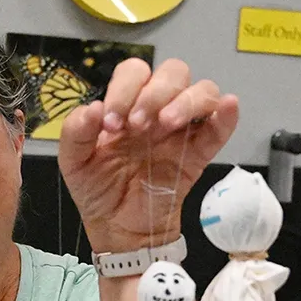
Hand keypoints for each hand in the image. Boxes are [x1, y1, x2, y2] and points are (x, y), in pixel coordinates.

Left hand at [57, 58, 238, 251]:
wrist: (117, 228)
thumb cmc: (98, 189)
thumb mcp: (74, 161)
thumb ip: (76, 132)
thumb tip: (94, 108)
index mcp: (128, 106)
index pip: (136, 73)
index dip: (125, 88)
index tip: (111, 123)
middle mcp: (158, 111)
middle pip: (174, 73)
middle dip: (155, 92)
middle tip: (137, 125)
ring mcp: (181, 131)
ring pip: (202, 92)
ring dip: (186, 101)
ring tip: (165, 124)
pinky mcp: (198, 155)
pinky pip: (219, 129)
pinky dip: (225, 116)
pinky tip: (226, 108)